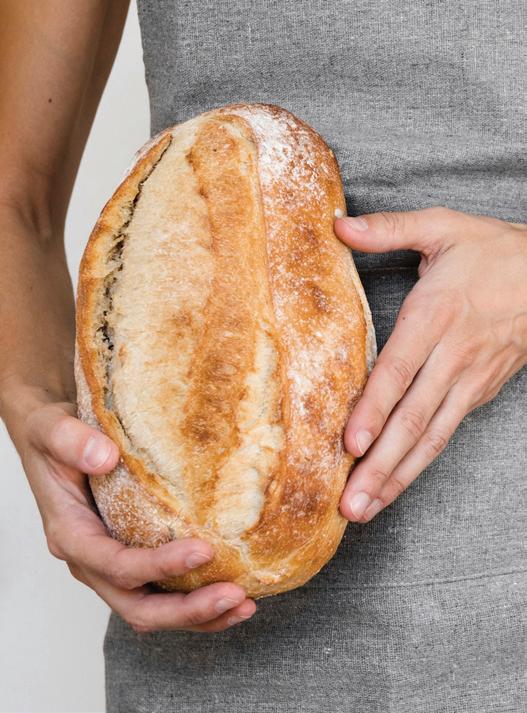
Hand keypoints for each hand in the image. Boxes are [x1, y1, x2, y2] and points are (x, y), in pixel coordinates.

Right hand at [16, 396, 255, 631]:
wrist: (54, 440)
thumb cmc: (51, 437)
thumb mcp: (50, 428)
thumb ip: (70, 440)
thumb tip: (105, 457)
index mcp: (70, 535)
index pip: (116, 565)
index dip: (159, 566)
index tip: (204, 550)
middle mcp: (91, 561)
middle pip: (137, 608)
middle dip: (187, 610)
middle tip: (234, 596)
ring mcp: (111, 566)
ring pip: (152, 611)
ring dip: (199, 615)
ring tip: (244, 604)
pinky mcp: (131, 560)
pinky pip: (162, 594)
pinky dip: (196, 600)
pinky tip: (233, 592)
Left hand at [334, 206, 526, 522]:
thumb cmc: (494, 250)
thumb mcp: (443, 225)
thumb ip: (389, 228)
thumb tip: (336, 226)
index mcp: (437, 315)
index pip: (400, 370)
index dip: (375, 408)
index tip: (350, 443)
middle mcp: (453, 356)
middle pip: (413, 418)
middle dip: (380, 465)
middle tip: (349, 504)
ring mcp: (469, 380)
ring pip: (430, 437)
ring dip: (397, 477)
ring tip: (366, 511)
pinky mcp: (479, 394)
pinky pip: (444, 435)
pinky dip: (418, 464)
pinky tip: (395, 485)